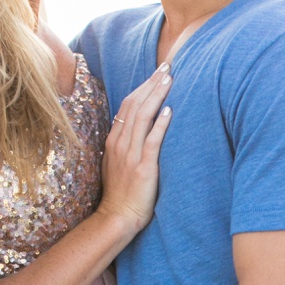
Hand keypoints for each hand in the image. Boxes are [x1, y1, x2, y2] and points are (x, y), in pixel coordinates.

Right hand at [99, 65, 171, 232]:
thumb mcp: (118, 164)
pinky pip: (151, 141)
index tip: (157, 73)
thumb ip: (126, 145)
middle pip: (135, 105)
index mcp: (114, 140)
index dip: (142, 86)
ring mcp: (130, 155)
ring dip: (156, 96)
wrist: (117, 217)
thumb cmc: (122, 193)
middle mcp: (121, 143)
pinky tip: (169, 111)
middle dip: (151, 83)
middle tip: (167, 67)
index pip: (127, 105)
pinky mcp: (142, 168)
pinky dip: (159, 125)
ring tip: (170, 79)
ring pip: (142, 118)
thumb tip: (138, 129)